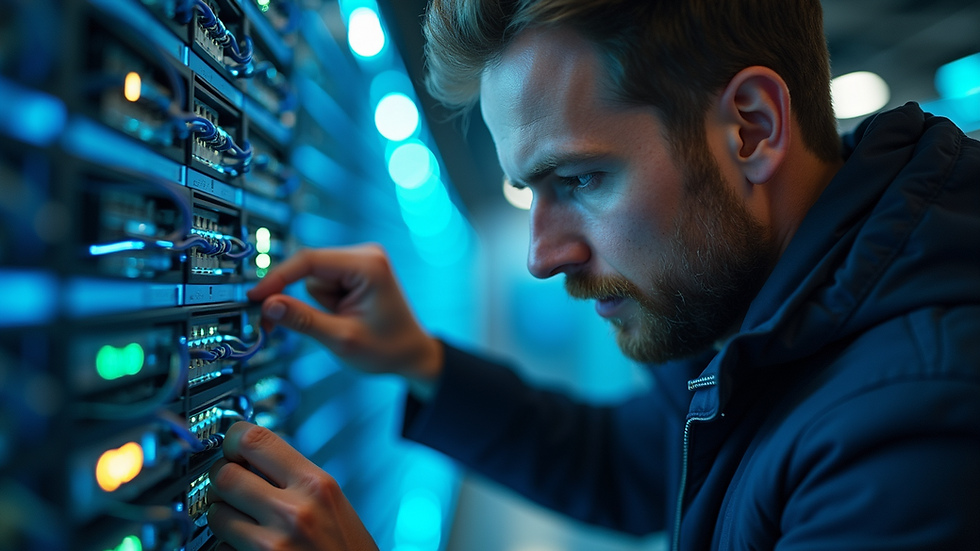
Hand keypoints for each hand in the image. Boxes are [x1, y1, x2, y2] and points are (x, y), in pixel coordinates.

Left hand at [207, 422, 378, 550]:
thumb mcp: (333, 503)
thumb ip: (295, 477)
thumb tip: (253, 456)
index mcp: (317, 485)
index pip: (254, 439)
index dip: (234, 440)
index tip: (233, 447)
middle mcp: (294, 512)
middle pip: (224, 474)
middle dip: (224, 481)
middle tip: (234, 488)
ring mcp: (272, 545)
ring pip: (215, 513)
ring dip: (222, 516)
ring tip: (242, 521)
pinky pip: (221, 548)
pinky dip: (227, 546)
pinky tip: (247, 547)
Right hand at [246, 244, 442, 385]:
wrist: (411, 354)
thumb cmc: (387, 348)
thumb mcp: (341, 339)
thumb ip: (303, 320)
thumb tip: (268, 305)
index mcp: (368, 265)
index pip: (310, 261)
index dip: (277, 278)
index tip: (255, 297)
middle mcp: (366, 255)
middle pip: (310, 269)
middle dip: (305, 300)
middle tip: (303, 328)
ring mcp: (361, 261)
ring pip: (315, 280)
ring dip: (321, 305)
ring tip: (345, 323)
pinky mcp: (355, 272)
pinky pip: (324, 284)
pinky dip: (327, 304)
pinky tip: (347, 317)